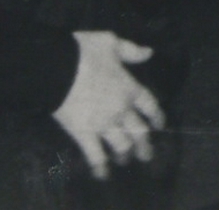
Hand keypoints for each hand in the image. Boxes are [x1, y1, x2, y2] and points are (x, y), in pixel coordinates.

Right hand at [53, 30, 165, 179]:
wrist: (58, 68)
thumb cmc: (84, 52)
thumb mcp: (111, 42)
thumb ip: (131, 50)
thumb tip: (150, 53)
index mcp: (129, 88)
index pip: (149, 105)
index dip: (156, 115)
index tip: (160, 125)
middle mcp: (121, 109)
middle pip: (139, 130)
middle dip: (144, 143)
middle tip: (148, 155)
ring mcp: (103, 124)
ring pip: (121, 144)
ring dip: (126, 154)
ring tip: (128, 161)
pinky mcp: (84, 134)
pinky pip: (95, 154)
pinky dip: (100, 166)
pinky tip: (103, 174)